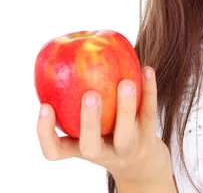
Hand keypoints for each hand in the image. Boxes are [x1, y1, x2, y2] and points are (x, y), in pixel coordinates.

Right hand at [37, 67, 171, 187]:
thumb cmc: (104, 131)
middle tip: (89, 94)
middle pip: (91, 145)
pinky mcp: (148, 134)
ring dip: (125, 107)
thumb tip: (62, 50)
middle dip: (89, 121)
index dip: (46, 132)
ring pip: (125, 133)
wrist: (140, 159)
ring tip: (126, 82)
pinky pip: (149, 111)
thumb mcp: (87, 123)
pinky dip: (149, 90)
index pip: (55, 150)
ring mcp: (126, 146)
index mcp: (79, 148)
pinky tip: (147, 69)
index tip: (45, 105)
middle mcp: (102, 151)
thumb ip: (73, 97)